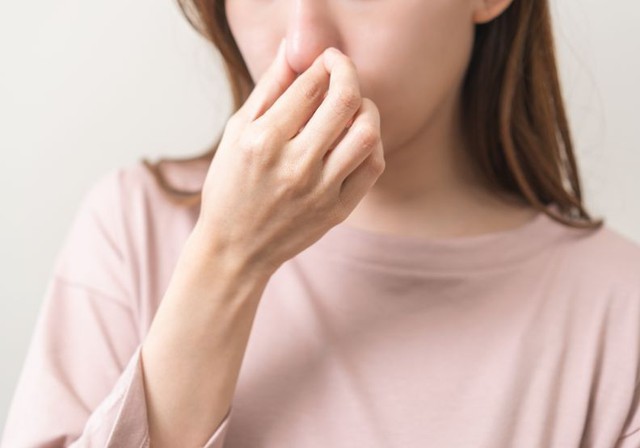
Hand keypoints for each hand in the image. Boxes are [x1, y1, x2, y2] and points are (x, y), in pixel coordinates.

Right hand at [194, 41, 384, 275]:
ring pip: (367, 133)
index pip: (311, 85)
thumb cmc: (230, 187)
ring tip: (352, 105)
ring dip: (366, 108)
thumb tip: (293, 49)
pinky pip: (373, 167)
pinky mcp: (337, 210)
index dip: (325, 62)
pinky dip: (372, 143)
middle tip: (341, 68)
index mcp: (264, 141)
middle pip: (344, 101)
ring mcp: (320, 190)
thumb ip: (269, 89)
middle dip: (348, 72)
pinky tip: (355, 137)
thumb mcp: (237, 132)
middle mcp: (295, 165)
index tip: (325, 58)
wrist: (236, 249)